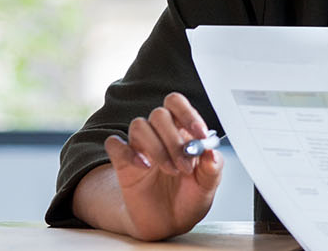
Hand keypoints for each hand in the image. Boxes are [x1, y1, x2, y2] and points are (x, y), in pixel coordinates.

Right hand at [101, 92, 223, 239]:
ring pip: (139, 125)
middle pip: (159, 114)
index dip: (188, 114)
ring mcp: (140, 147)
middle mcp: (160, 134)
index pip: (178, 104)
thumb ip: (213, 167)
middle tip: (185, 166)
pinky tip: (144, 167)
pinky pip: (114, 144)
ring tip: (170, 170)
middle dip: (174, 139)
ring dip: (156, 147)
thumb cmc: (189, 198)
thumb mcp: (208, 186)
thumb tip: (211, 152)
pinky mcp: (123, 163)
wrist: (169, 223)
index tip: (199, 135)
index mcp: (182, 131)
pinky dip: (128, 152)